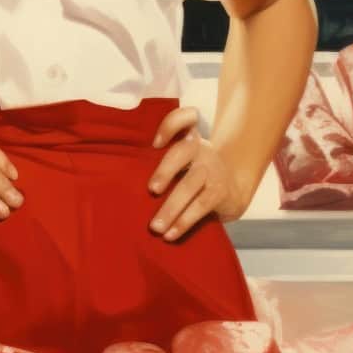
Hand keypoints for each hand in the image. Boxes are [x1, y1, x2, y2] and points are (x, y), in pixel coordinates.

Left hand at [146, 106, 246, 240]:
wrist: (233, 188)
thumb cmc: (192, 173)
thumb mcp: (180, 159)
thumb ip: (160, 160)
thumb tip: (119, 179)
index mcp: (188, 138)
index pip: (185, 118)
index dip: (172, 125)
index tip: (155, 143)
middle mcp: (201, 149)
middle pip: (183, 151)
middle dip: (166, 170)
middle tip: (152, 190)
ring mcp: (212, 170)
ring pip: (191, 185)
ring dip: (171, 207)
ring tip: (155, 227)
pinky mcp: (220, 192)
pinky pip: (201, 206)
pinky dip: (184, 221)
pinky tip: (170, 234)